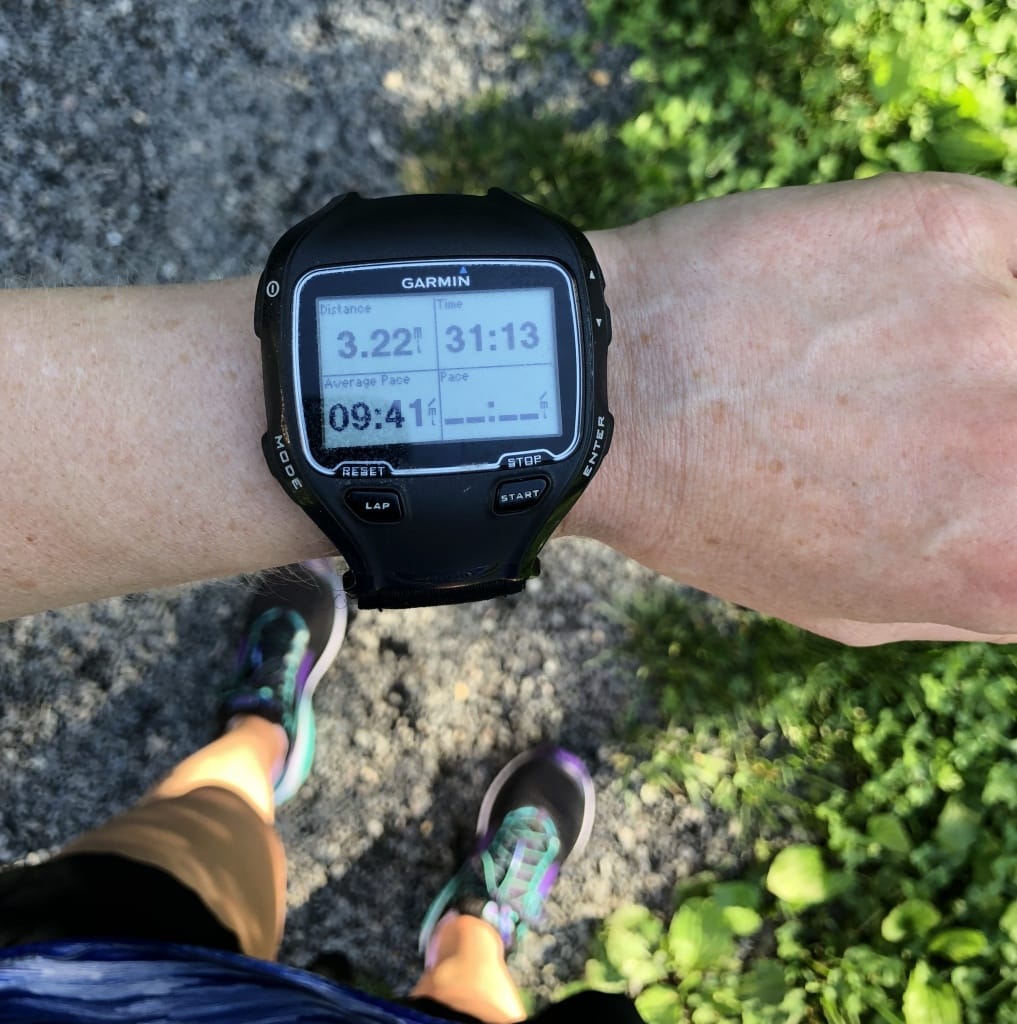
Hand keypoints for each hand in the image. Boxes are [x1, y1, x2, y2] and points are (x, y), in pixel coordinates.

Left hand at [573, 173, 1016, 644]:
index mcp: (1009, 566)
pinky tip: (906, 294)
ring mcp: (1001, 325)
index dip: (1012, 502)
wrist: (610, 391)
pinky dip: (984, 273)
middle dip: (997, 425)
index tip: (987, 475)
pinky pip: (1014, 247)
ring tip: (908, 358)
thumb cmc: (711, 512)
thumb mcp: (851, 605)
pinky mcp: (958, 226)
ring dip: (991, 351)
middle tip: (945, 417)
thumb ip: (980, 586)